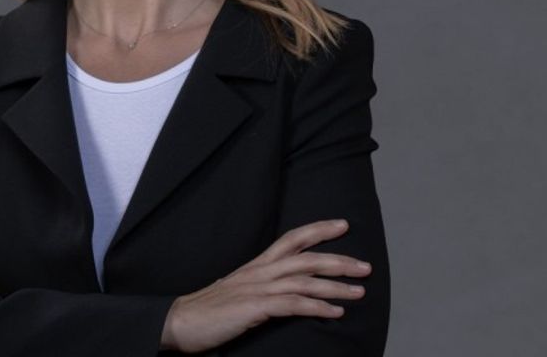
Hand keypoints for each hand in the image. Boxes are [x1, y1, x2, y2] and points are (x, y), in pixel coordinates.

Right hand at [160, 219, 370, 353]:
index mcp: (257, 265)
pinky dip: (317, 306)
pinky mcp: (255, 308)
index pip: (292, 239)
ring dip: (335, 286)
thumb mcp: (240, 290)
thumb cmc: (210, 310)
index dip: (318, 230)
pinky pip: (293, 304)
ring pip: (304, 280)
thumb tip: (285, 290)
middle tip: (366, 267)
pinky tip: (335, 312)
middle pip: (306, 258)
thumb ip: (262, 286)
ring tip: (359, 292)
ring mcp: (257, 289)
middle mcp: (260, 272)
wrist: (180, 321)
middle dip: (339, 260)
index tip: (343, 225)